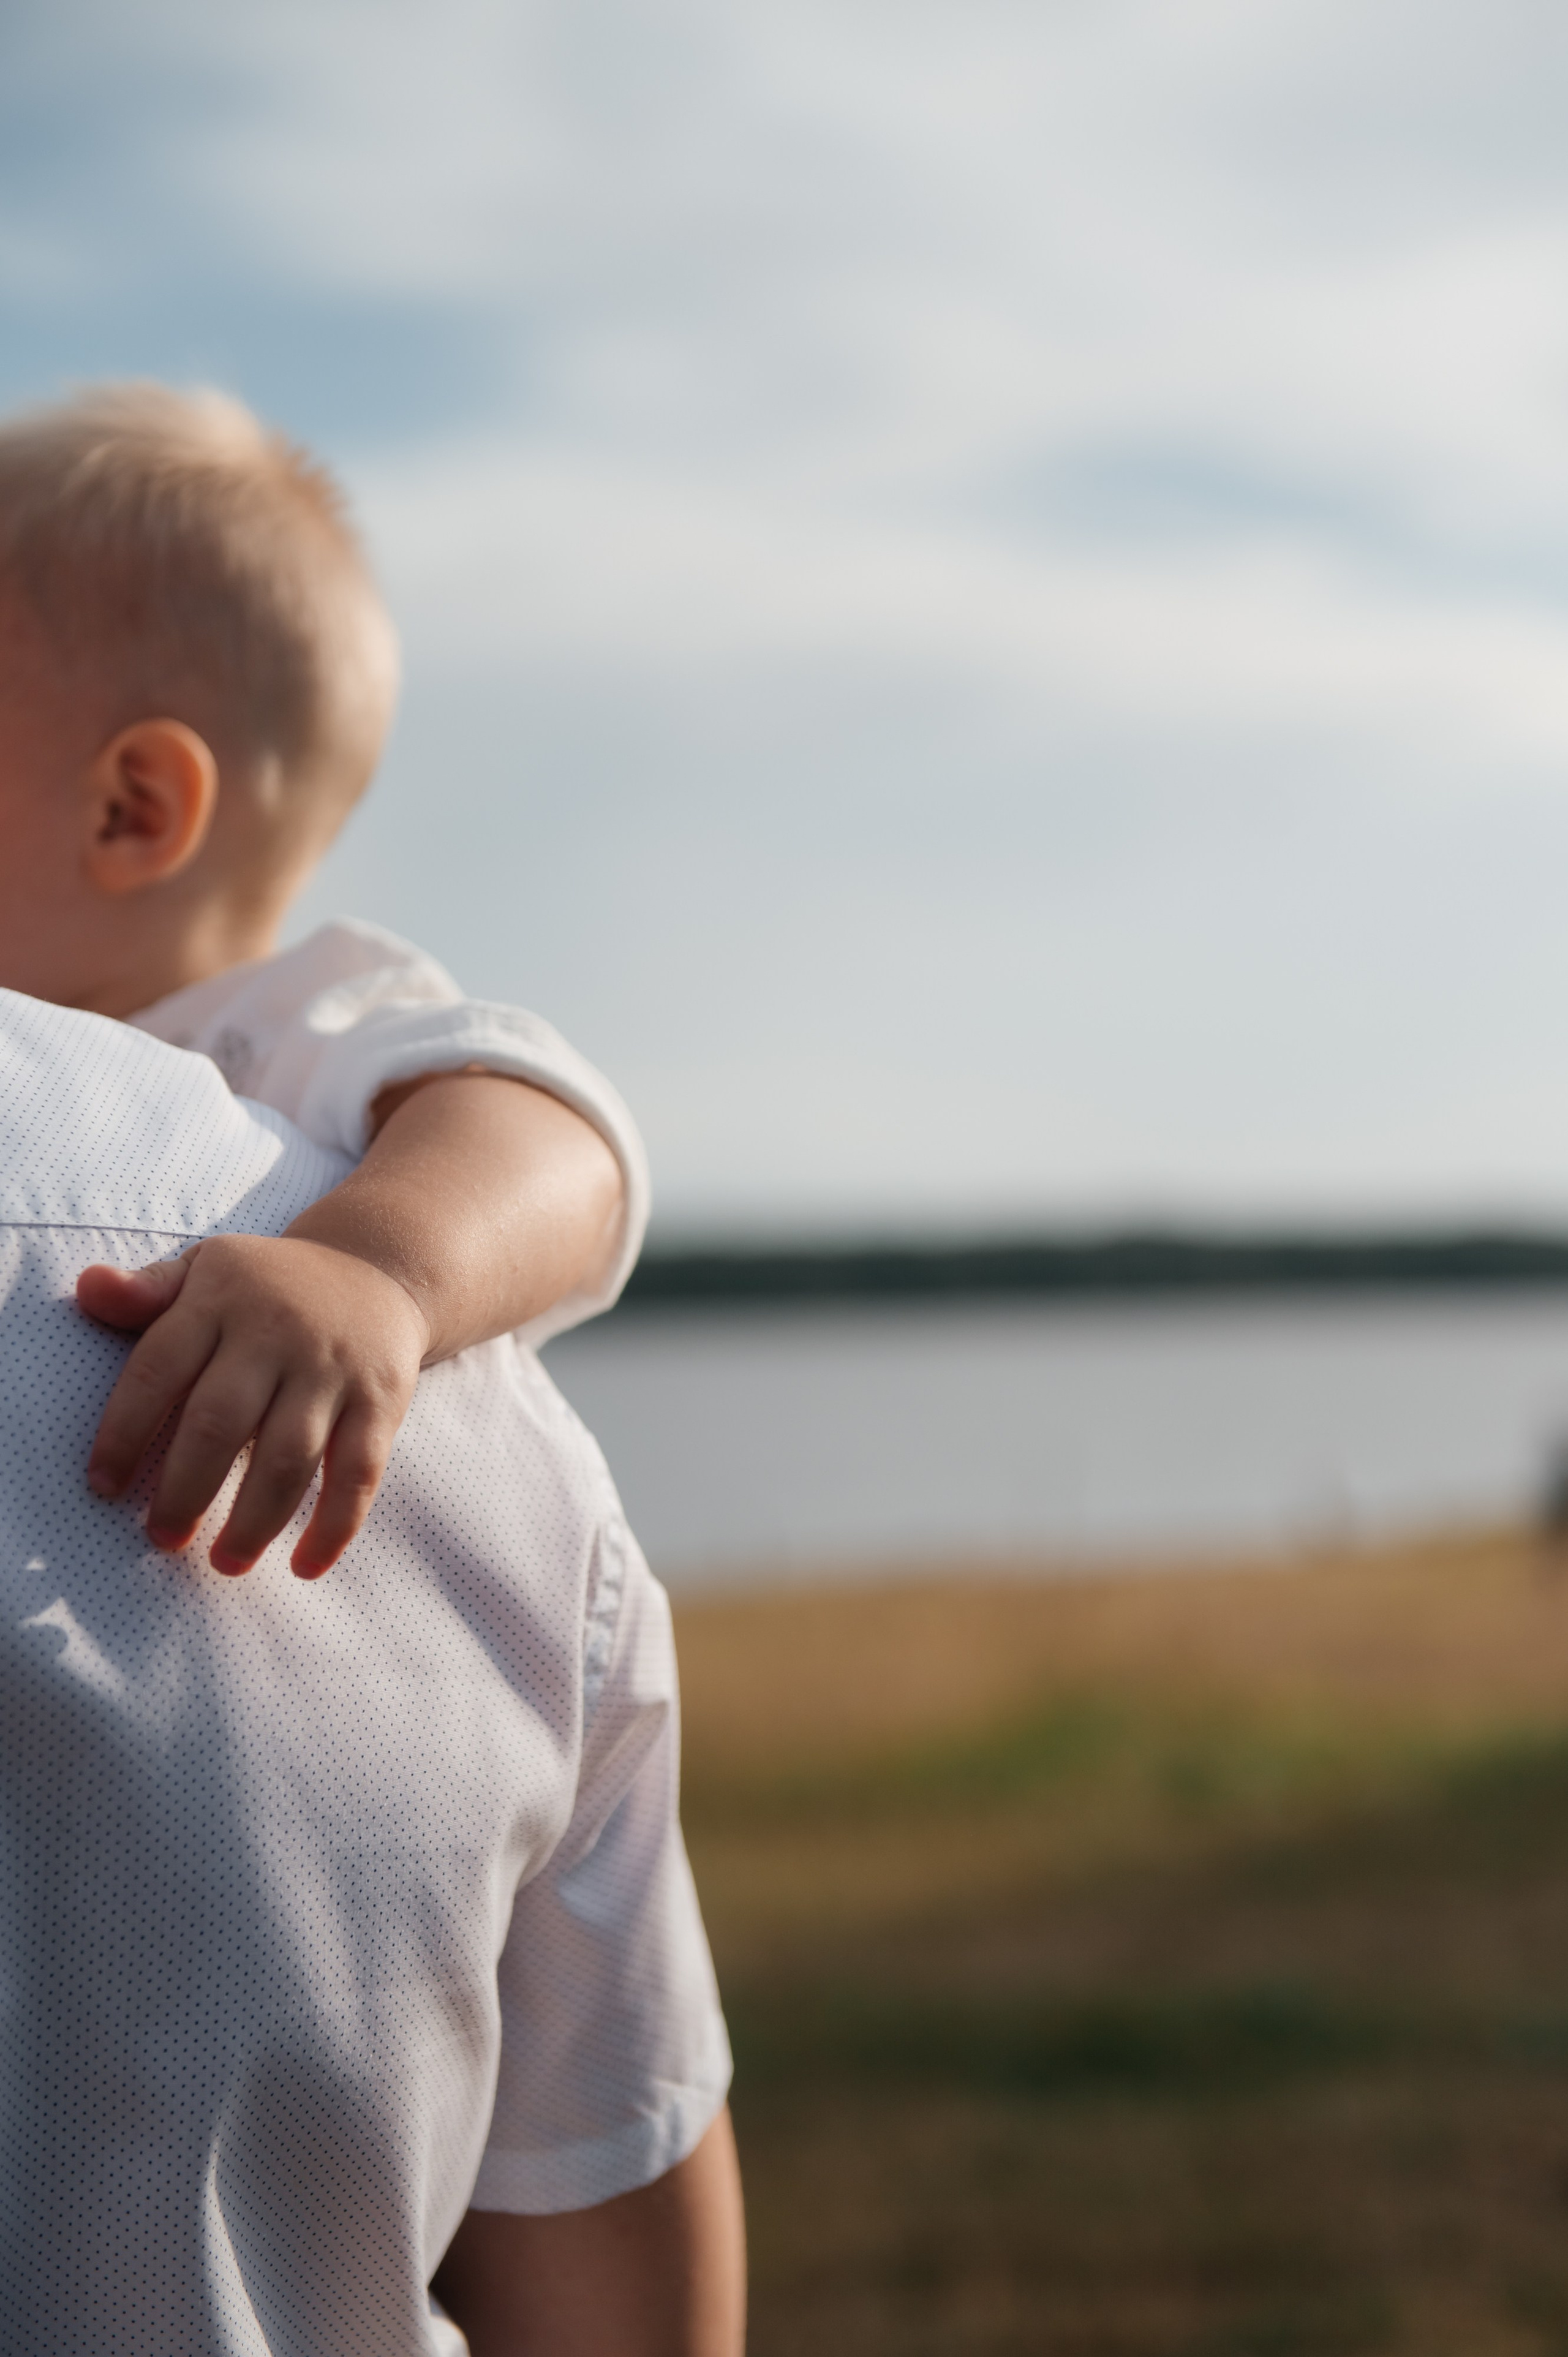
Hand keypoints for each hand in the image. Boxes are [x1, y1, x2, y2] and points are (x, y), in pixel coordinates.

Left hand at [76, 1235, 431, 1578]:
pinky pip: (359, 1472)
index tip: (102, 1487)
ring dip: (254, 1521)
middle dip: (185, 1492)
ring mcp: (331, 1369)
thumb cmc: (268, 1287)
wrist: (377, 1269)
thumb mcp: (204, 1269)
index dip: (124, 1433)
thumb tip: (88, 1288)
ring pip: (289, 1457)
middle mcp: (276, 1332)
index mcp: (220, 1301)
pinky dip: (334, 1525)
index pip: (158, 1370)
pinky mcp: (380, 1400)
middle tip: (163, 1538)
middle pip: (220, 1422)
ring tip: (225, 1562)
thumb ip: (145, 1290)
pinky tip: (304, 1566)